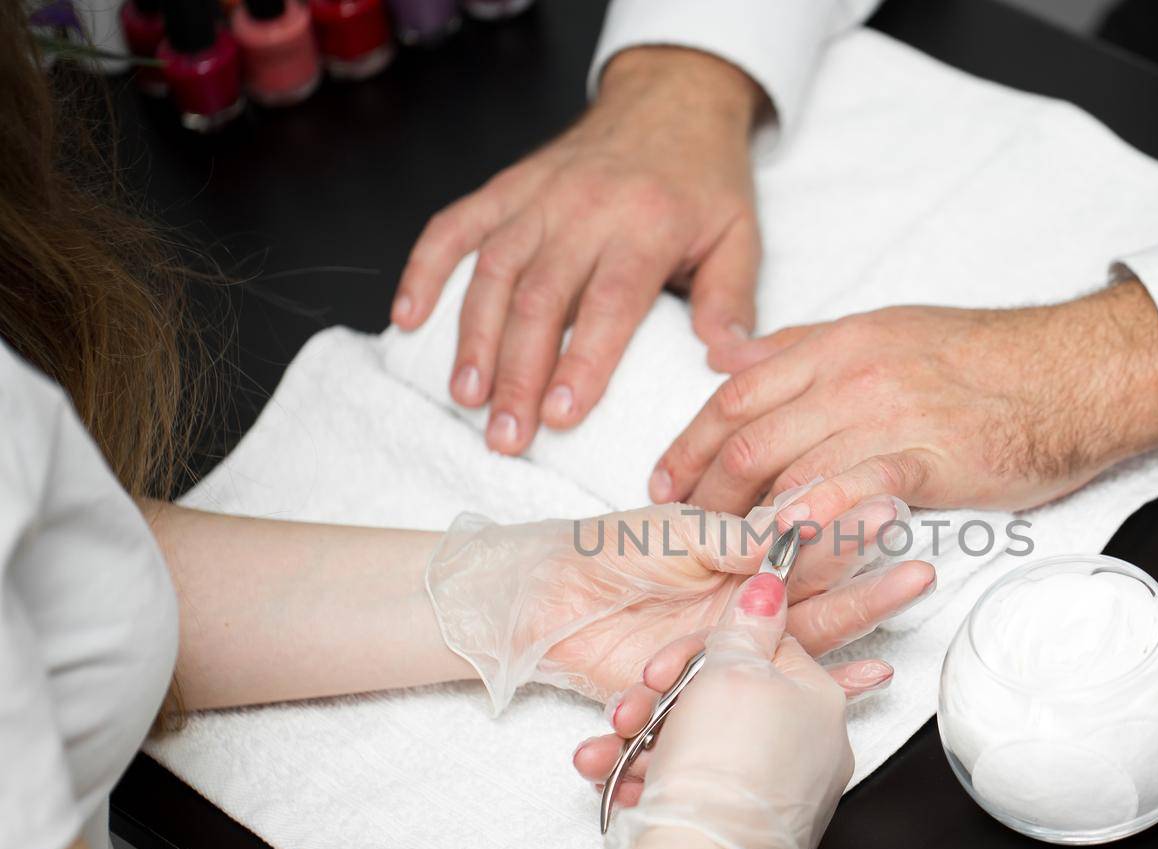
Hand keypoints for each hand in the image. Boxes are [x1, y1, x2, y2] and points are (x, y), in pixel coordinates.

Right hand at [392, 46, 766, 452]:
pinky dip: (426, 270)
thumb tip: (731, 363)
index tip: (560, 415)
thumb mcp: (740, 236)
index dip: (580, 362)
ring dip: (473, 339)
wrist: (672, 95)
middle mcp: (585, 209)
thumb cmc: (706, 179)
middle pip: (540, 299)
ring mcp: (538, 195)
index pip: (608, 303)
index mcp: (647, 225)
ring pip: (493, 271)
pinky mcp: (508, 186)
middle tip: (506, 436)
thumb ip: (731, 302)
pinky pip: (455, 225)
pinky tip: (408, 319)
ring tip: (466, 397)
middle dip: (518, 373)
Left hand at [426, 499, 933, 710]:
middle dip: (872, 580)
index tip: (891, 505)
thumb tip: (793, 524)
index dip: (847, 527)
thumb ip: (734, 536)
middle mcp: (744, 601)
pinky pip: (773, 689)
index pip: (804, 541)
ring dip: (860, 623)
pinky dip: (821, 685)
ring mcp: (732, 644)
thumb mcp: (674, 533)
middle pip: (820, 593)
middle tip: (921, 567)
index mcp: (735, 554)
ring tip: (908, 599)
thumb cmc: (604, 553)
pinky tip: (867, 678)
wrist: (545, 604)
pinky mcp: (713, 685)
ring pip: (808, 638)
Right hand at [572, 621, 893, 810]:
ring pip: (696, 744)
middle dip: (660, 699)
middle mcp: (805, 749)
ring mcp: (773, 792)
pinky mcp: (739, 828)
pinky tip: (616, 780)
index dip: (704, 650)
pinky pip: (689, 788)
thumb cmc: (727, 772)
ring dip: (641, 741)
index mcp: (818, 702)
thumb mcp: (733, 670)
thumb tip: (769, 586)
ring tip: (608, 749)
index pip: (762, 649)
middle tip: (632, 707)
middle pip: (722, 699)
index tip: (667, 663)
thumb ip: (747, 624)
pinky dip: (649, 781)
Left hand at [648, 280, 1157, 524]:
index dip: (690, 440)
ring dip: (745, 519)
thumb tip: (731, 353)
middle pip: (748, 436)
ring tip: (722, 556)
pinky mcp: (924, 459)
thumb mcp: (884, 329)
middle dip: (703, 490)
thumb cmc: (986, 358)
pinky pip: (851, 494)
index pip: (737, 392)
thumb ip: (804, 346)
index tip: (666, 479)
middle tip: (682, 530)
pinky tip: (785, 553)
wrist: (1072, 371)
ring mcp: (886, 415)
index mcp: (837, 343)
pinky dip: (810, 524)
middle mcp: (850, 374)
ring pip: (788, 469)